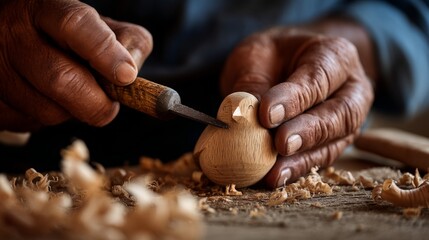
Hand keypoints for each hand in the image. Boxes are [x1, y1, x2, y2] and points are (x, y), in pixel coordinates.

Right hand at [0, 0, 151, 130]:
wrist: (15, 38)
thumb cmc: (68, 36)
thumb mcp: (99, 25)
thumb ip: (127, 40)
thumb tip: (132, 72)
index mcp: (44, 8)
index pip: (75, 26)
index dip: (105, 53)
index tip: (127, 76)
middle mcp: (13, 35)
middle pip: (61, 79)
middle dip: (97, 102)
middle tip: (111, 104)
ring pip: (48, 111)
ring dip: (74, 112)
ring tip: (75, 94)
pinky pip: (31, 124)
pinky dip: (50, 119)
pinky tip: (49, 100)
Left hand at [220, 25, 373, 187]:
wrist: (284, 65)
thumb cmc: (271, 57)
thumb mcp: (255, 55)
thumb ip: (252, 81)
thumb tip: (242, 115)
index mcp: (335, 55)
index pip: (319, 77)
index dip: (295, 98)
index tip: (267, 114)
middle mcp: (351, 88)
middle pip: (339, 113)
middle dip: (307, 132)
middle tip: (279, 144)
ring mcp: (347, 118)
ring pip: (333, 141)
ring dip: (303, 158)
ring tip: (275, 171)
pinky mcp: (334, 142)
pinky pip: (321, 158)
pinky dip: (298, 169)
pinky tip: (277, 177)